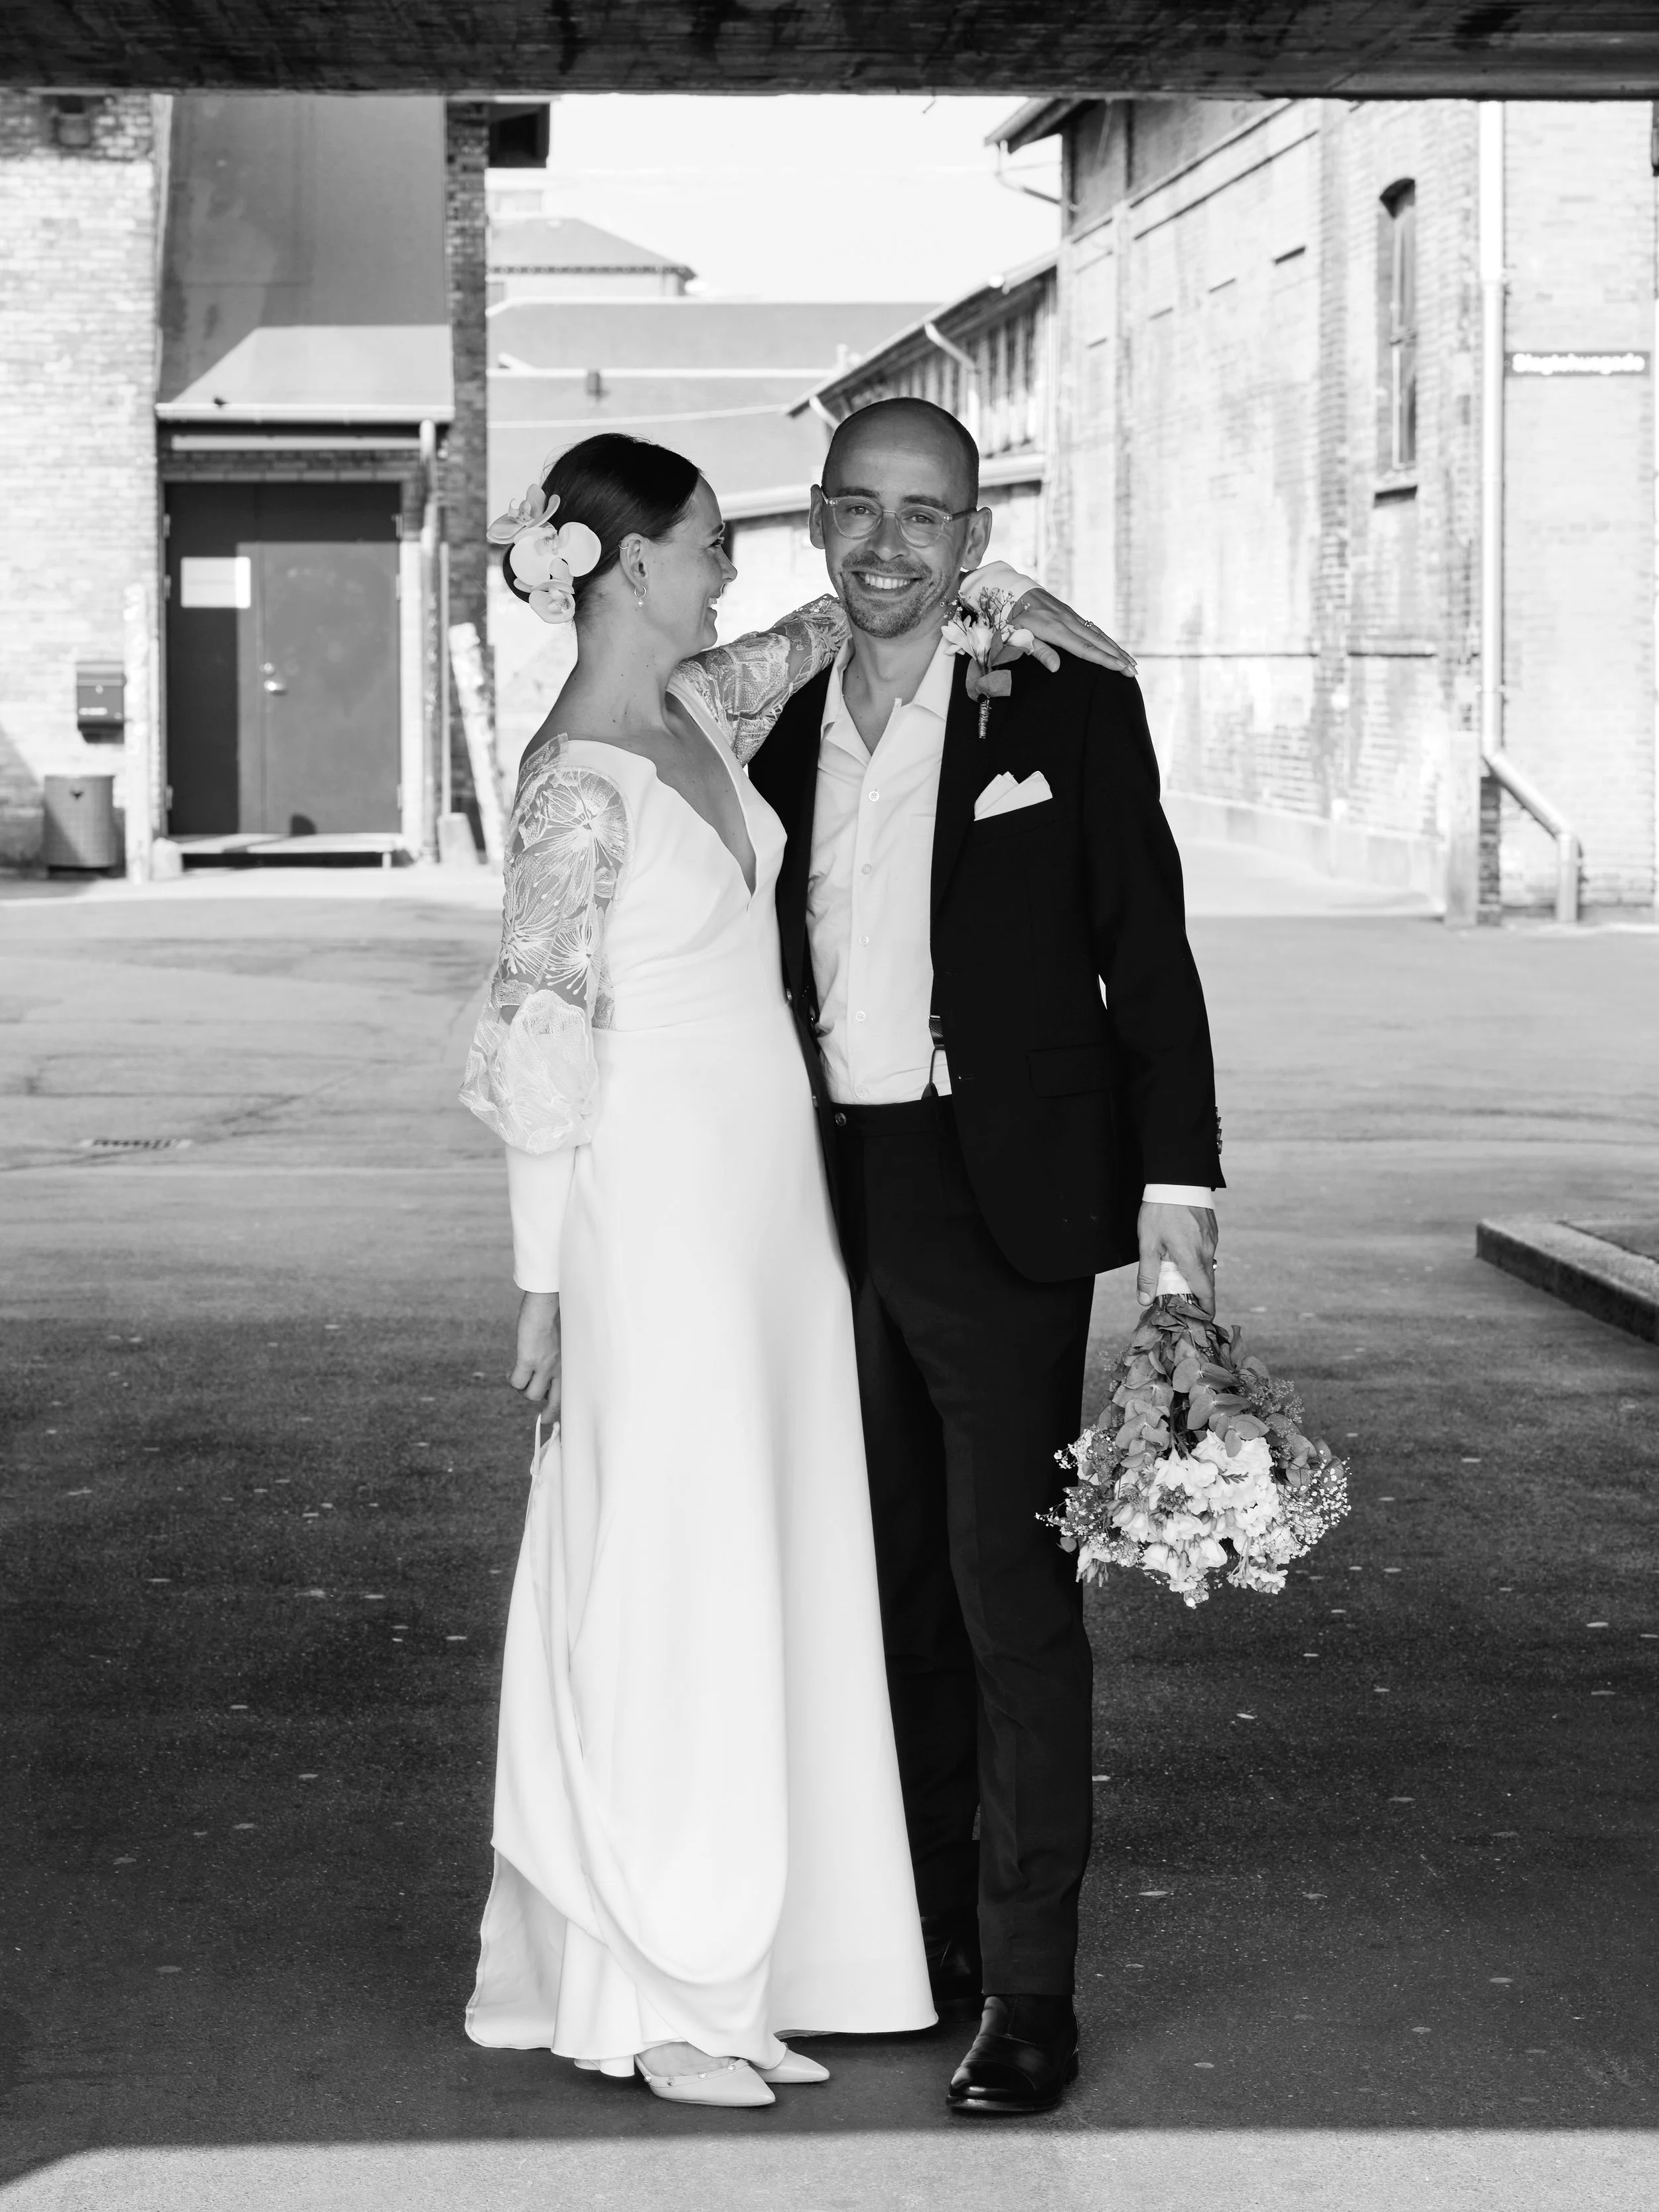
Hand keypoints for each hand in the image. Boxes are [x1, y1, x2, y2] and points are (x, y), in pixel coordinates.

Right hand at [511, 1289, 561, 1418]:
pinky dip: (511, 1380)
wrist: (549, 1301)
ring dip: (524, 1390)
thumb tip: (550, 1369)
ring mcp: (544, 1366)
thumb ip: (562, 1356)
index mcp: (572, 1364)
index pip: (571, 1393)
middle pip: (555, 1403)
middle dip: (549, 1414)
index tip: (558, 1415)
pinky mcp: (528, 1359)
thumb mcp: (567, 1341)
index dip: (564, 1407)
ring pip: (531, 1395)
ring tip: (521, 1379)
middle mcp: (561, 1368)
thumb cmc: (559, 1315)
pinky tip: (510, 1372)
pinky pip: (516, 1382)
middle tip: (544, 1418)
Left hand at [1007, 587, 1136, 676]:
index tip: (1122, 669)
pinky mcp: (1068, 612)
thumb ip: (1037, 651)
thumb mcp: (1015, 636)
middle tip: (1135, 671)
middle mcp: (1066, 620)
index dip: (1105, 660)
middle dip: (1118, 656)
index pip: (1085, 649)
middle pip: (1098, 641)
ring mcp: (1069, 615)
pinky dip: (1105, 638)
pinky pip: (1091, 627)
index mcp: (1054, 629)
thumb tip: (1056, 668)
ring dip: (1115, 648)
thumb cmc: (1007, 617)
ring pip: (1098, 633)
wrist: (1007, 588)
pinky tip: (1112, 646)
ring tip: (1130, 661)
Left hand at [1136, 1202, 1217, 1314]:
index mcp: (1193, 1260)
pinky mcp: (1212, 1230)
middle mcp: (1208, 1252)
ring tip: (1175, 1275)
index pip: (1206, 1293)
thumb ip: (1147, 1274)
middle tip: (1178, 1299)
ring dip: (1194, 1275)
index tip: (1201, 1319)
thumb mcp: (1148, 1244)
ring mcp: (1212, 1240)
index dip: (1205, 1309)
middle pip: (1206, 1282)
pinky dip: (1196, 1259)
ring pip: (1206, 1266)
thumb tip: (1145, 1300)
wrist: (1176, 1179)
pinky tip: (1180, 1253)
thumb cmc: (1160, 1211)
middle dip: (1194, 1294)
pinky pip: (1206, 1251)